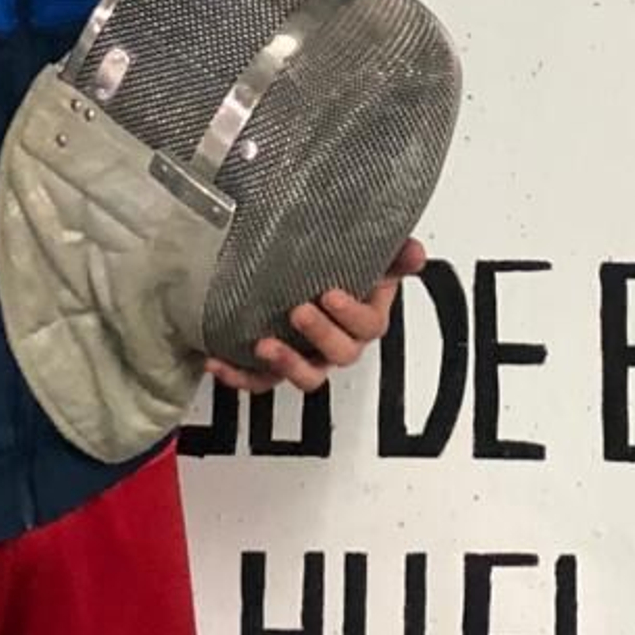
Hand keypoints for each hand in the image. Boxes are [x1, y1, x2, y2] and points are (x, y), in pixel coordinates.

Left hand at [206, 238, 426, 395]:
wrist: (301, 274)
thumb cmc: (339, 267)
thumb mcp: (368, 254)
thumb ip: (392, 254)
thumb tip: (415, 253)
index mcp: (365, 317)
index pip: (369, 326)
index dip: (352, 315)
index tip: (331, 294)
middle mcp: (340, 342)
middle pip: (342, 354)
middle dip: (320, 336)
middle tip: (299, 311)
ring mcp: (309, 357)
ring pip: (307, 377)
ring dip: (286, 365)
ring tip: (263, 345)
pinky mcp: (277, 367)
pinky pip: (263, 381)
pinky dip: (241, 377)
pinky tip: (219, 362)